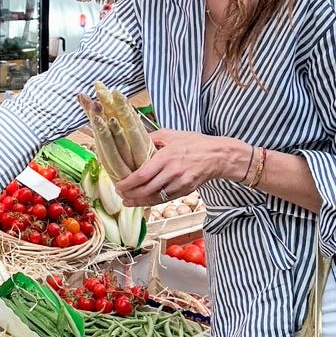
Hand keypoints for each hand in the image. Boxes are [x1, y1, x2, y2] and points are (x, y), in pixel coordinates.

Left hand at [115, 130, 248, 205]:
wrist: (217, 155)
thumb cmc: (194, 143)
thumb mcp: (171, 134)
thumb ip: (151, 138)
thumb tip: (133, 141)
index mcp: (167, 157)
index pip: (143, 175)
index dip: (128, 183)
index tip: (118, 185)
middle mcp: (173, 172)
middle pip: (147, 190)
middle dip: (130, 195)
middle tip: (120, 195)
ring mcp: (180, 183)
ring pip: (155, 198)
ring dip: (139, 202)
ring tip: (128, 201)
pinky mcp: (186, 191)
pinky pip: (165, 199)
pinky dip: (153, 202)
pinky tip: (143, 201)